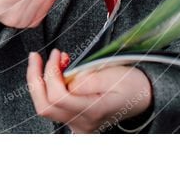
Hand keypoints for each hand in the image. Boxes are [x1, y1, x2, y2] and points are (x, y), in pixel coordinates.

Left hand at [27, 48, 152, 133]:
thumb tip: (65, 78)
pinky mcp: (74, 120)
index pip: (58, 97)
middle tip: (36, 57)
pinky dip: (48, 86)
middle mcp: (82, 123)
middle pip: (45, 106)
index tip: (56, 54)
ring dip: (41, 81)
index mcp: (94, 111)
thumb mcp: (114, 74)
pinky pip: (53, 106)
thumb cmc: (132, 84)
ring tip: (53, 61)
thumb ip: (88, 78)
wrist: (144, 97)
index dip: (51, 73)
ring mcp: (77, 125)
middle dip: (35, 78)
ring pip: (45, 107)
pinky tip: (57, 71)